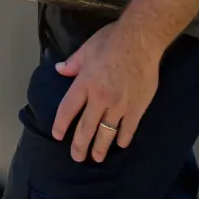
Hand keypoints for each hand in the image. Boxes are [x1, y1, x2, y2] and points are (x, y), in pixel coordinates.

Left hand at [51, 21, 160, 162]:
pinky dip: (122, 139)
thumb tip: (59, 70)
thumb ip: (72, 63)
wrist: (141, 40)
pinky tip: (119, 144)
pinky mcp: (137, 108)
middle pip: (86, 128)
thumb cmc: (111, 41)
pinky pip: (128, 129)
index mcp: (85, 83)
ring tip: (96, 158)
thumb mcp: (86, 48)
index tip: (57, 135)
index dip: (61, 125)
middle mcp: (100, 98)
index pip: (68, 109)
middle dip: (79, 145)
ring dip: (100, 148)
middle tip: (76, 157)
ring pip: (107, 133)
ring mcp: (120, 105)